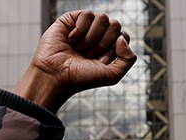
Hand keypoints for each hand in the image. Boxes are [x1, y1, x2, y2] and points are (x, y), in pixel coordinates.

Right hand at [14, 10, 136, 110]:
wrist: (56, 76)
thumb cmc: (81, 78)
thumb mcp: (112, 75)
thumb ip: (128, 59)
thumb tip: (123, 37)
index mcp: (109, 46)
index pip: (124, 36)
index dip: (114, 49)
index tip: (101, 62)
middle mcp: (99, 35)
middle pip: (115, 25)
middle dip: (103, 43)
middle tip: (89, 55)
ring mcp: (85, 26)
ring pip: (103, 18)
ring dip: (91, 38)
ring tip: (80, 49)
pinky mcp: (71, 19)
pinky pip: (87, 14)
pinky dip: (80, 30)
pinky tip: (71, 40)